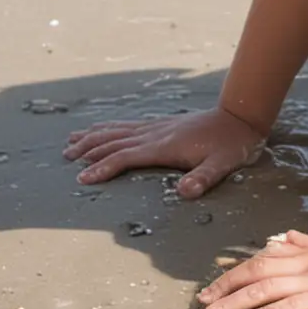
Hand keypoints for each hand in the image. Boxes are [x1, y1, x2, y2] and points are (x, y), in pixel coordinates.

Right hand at [62, 106, 264, 197]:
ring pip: (118, 130)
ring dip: (95, 136)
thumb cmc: (233, 144)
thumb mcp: (223, 164)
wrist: (241, 116)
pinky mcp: (163, 124)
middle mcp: (156, 133)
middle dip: (90, 149)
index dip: (104, 167)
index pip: (126, 156)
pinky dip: (110, 127)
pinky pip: (129, 125)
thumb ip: (203, 177)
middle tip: (66, 157)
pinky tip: (102, 129)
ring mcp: (158, 127)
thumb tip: (185, 192)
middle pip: (115, 140)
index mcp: (165, 146)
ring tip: (72, 141)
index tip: (83, 178)